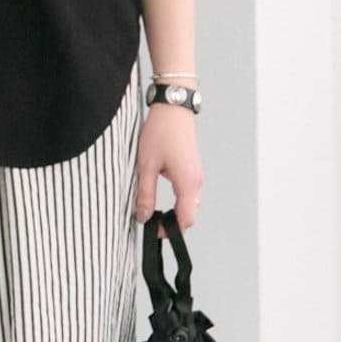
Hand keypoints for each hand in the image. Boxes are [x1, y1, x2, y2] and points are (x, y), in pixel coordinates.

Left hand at [133, 105, 202, 237]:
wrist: (172, 109)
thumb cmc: (160, 132)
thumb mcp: (146, 165)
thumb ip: (145, 194)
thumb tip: (144, 216)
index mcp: (187, 182)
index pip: (185, 219)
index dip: (170, 231)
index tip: (153, 232)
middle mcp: (196, 181)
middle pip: (189, 214)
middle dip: (172, 223)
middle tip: (150, 223)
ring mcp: (196, 175)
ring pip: (188, 204)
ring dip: (174, 212)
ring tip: (153, 211)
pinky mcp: (192, 170)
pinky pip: (188, 193)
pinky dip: (177, 201)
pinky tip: (161, 197)